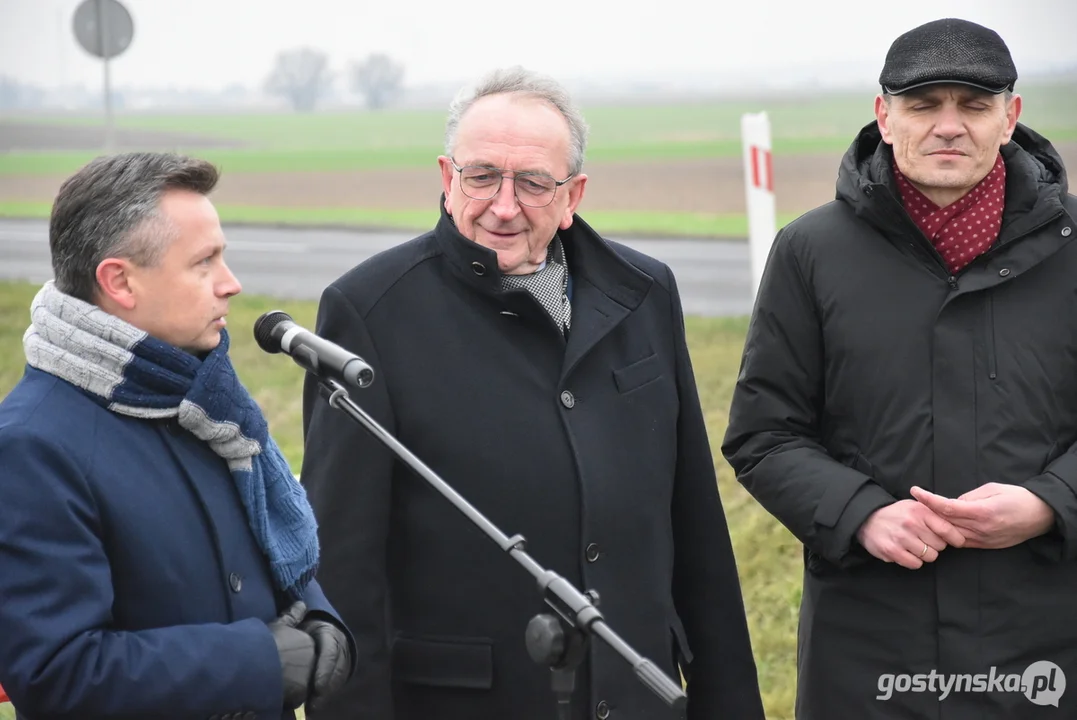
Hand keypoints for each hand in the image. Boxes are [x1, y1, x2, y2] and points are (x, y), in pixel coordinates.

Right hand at [268, 600, 315, 708]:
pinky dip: (286, 696)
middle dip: (292, 671)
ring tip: (273, 682)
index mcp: (309, 642)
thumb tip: (303, 604)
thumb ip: (292, 616)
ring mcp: (308, 677)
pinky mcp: (300, 694)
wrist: (254, 662)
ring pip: (301, 683)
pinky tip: (274, 691)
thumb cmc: (264, 641)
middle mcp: (313, 659)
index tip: (277, 660)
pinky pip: (295, 697)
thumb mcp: (278, 626)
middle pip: (304, 668)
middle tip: (274, 672)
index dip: (289, 658)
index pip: (303, 654)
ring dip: (290, 684)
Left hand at [299, 616, 352, 709]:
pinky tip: (313, 707)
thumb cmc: (307, 627)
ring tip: (311, 708)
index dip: (325, 670)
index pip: (331, 652)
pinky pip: (334, 686)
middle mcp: (340, 648)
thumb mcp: (302, 620)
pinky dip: (324, 697)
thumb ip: (296, 617)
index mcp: (330, 633)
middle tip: (312, 704)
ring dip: (325, 696)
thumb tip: (300, 605)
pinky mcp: (340, 672)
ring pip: (336, 680)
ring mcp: (342, 661)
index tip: (317, 687)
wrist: (324, 630)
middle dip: (325, 688)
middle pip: (336, 671)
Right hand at [856, 499, 966, 568]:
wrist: (867, 519)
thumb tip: (958, 526)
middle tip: (925, 541)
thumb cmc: (896, 514)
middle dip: (935, 545)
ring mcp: (901, 538)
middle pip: (940, 546)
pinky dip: (913, 561)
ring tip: (914, 546)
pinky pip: (915, 564)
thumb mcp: (914, 506)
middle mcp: (911, 524)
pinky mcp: (892, 551)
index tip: (956, 541)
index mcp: (920, 511)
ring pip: (929, 557)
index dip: (955, 539)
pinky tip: (906, 552)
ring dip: (924, 554)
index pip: (947, 530)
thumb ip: (933, 514)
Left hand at [910, 484, 1055, 548]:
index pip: (947, 507)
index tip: (915, 491)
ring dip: (936, 527)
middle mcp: (981, 529)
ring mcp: (984, 540)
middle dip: (927, 514)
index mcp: (982, 512)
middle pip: (946, 523)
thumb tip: (951, 503)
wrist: (1041, 516)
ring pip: (951, 536)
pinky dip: (950, 535)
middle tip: (913, 504)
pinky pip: (962, 542)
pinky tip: (941, 528)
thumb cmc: (1017, 497)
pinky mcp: (986, 546)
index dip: (928, 500)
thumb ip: (969, 497)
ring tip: (924, 516)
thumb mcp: (992, 489)